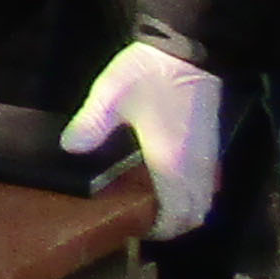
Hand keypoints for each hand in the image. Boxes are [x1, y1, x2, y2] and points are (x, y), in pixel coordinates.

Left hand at [70, 40, 228, 239]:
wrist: (189, 49)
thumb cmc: (150, 75)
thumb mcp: (111, 96)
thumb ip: (91, 124)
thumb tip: (68, 148)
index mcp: (173, 165)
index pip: (176, 215)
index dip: (160, 229)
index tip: (136, 228)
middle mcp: (196, 168)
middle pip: (196, 214)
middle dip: (174, 224)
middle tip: (142, 219)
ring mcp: (208, 157)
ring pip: (206, 200)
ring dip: (185, 209)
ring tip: (152, 203)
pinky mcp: (211, 143)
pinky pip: (207, 183)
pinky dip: (192, 193)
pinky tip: (166, 179)